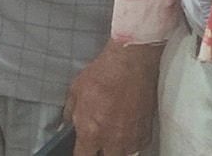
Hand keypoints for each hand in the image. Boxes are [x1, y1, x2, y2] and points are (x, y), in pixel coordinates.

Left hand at [65, 40, 162, 155]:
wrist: (131, 63)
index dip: (81, 152)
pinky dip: (131, 140)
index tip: (82, 147)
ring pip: (122, 154)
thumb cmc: (103, 74)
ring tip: (113, 131)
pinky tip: (127, 127)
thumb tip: (66, 126)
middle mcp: (112, 141)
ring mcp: (131, 138)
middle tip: (98, 138)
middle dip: (100, 151)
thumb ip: (69, 114)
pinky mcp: (145, 132)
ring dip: (116, 147)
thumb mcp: (75, 91)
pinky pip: (137, 145)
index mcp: (91, 132)